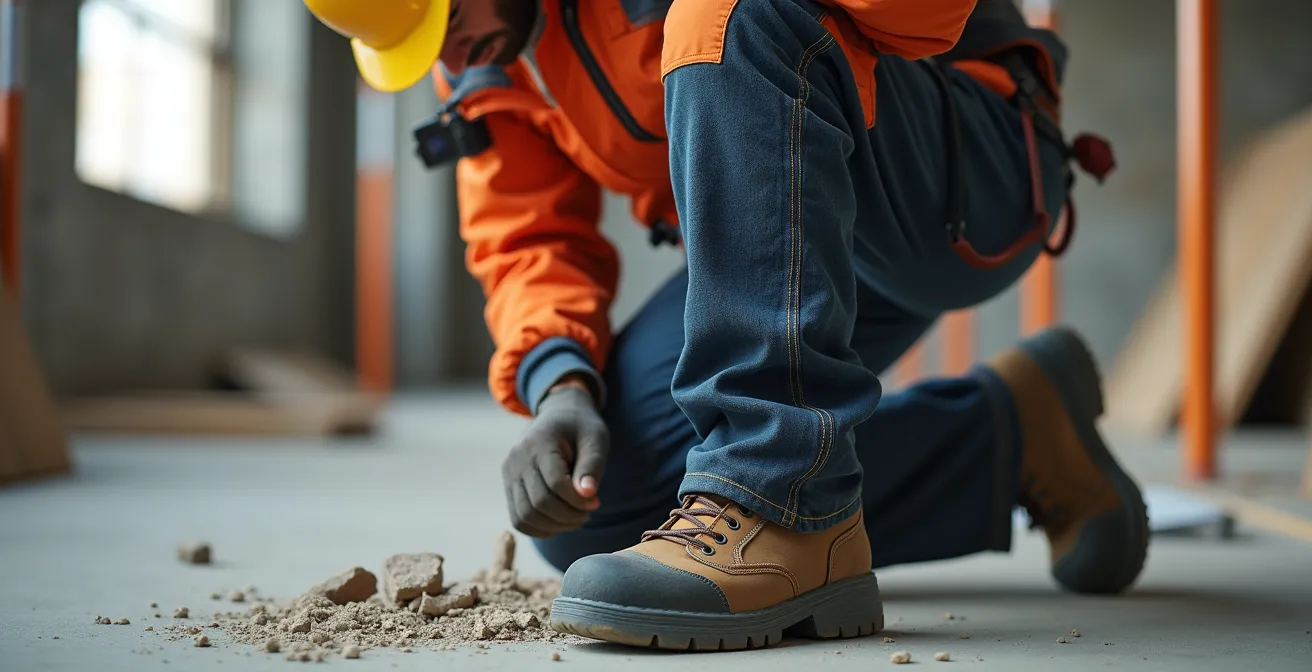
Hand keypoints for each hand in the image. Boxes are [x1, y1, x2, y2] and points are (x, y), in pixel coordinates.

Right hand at [500, 380, 608, 537]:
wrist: (558, 415)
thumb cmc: (581, 427)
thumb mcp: (595, 439)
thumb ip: (592, 466)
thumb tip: (587, 494)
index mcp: (539, 442)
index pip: (555, 483)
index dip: (578, 500)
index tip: (596, 501)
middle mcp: (517, 459)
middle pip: (539, 503)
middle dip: (568, 515)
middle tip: (588, 512)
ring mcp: (509, 474)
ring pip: (525, 516)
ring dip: (554, 525)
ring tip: (575, 518)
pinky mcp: (509, 485)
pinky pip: (518, 518)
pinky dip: (539, 528)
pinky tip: (559, 522)